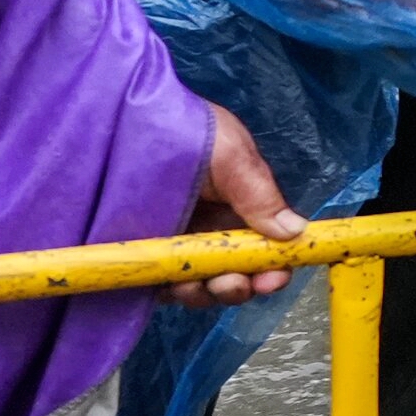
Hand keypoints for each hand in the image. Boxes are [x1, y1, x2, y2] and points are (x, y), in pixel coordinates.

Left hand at [167, 103, 309, 309]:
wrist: (120, 123)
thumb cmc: (184, 129)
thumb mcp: (231, 154)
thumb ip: (261, 194)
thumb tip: (295, 232)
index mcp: (242, 204)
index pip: (267, 245)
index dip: (274, 266)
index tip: (271, 278)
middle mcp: (214, 227)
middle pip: (238, 271)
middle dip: (240, 285)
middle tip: (232, 283)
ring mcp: (180, 243)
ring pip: (203, 284)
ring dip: (205, 293)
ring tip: (194, 284)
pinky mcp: (147, 255)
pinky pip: (164, 285)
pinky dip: (171, 292)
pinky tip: (168, 285)